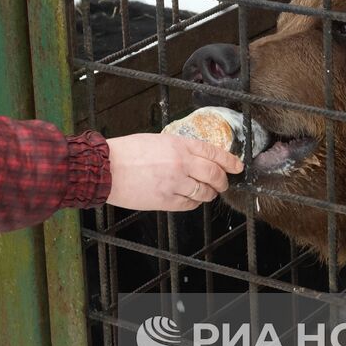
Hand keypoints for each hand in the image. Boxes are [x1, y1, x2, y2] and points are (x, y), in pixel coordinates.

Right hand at [105, 133, 243, 211]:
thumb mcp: (156, 141)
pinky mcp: (166, 200)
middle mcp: (181, 163)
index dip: (230, 160)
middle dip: (223, 181)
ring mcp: (175, 183)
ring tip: (207, 193)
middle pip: (214, 174)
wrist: (106, 169)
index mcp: (179, 145)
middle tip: (224, 183)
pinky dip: (194, 203)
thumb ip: (177, 149)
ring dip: (209, 194)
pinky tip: (191, 200)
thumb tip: (193, 158)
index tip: (238, 166)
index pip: (214, 152)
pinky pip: (189, 204)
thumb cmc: (126, 152)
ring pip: (204, 192)